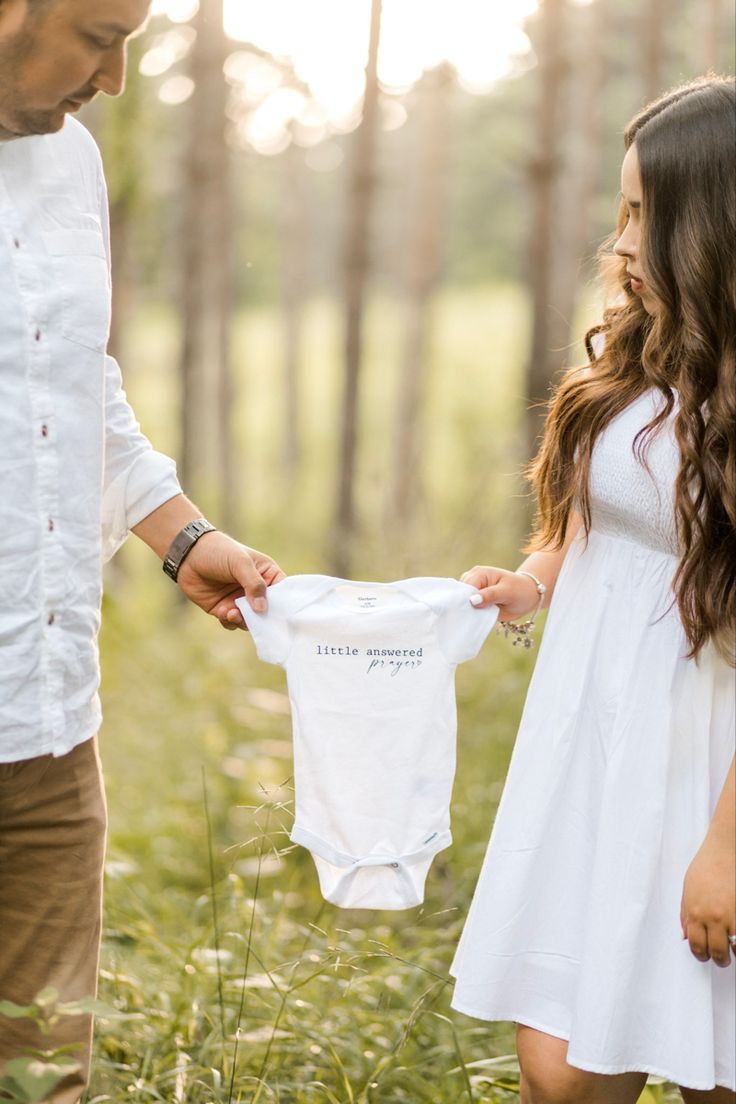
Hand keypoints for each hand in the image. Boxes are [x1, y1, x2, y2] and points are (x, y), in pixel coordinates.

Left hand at [176, 532, 284, 630]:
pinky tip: (224, 612)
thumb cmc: (219, 551)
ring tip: (234, 613)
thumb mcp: (241, 563)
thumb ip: (254, 584)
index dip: (283, 605)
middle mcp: (255, 590)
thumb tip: (262, 609)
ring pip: (249, 620)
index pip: (282, 593)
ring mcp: (239, 600)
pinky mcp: (223, 609)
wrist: (188, 554)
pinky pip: (232, 622)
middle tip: (255, 620)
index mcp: (266, 574)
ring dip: (244, 621)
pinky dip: (230, 621)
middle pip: (267, 611)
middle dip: (261, 618)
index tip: (282, 617)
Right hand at [461, 565, 540, 620]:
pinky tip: (476, 620)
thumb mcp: (508, 592)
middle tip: (472, 618)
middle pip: (460, 596)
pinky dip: (471, 616)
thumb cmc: (520, 590)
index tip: (469, 613)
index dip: (465, 600)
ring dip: (467, 613)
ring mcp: (473, 592)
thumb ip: (490, 595)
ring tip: (474, 620)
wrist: (528, 596)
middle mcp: (473, 581)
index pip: (465, 587)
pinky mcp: (476, 602)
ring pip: (462, 604)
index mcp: (479, 573)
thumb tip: (472, 601)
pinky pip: (468, 610)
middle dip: (464, 607)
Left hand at [680, 830, 735, 966]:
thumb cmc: (707, 865)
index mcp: (696, 912)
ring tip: (733, 949)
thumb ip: (686, 914)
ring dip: (735, 952)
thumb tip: (685, 936)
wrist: (727, 849)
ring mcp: (733, 915)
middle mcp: (714, 917)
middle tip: (722, 957)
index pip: (696, 945)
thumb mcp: (688, 888)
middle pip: (717, 952)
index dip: (700, 955)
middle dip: (719, 958)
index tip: (704, 955)